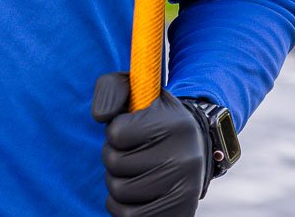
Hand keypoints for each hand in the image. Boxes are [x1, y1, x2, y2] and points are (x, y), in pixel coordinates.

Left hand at [91, 72, 207, 216]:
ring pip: (119, 190)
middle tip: (130, 151)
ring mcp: (185, 189)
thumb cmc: (155, 117)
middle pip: (115, 163)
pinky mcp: (180, 213)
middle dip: (113, 156)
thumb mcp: (136, 91)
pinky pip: (129, 216)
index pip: (116, 133)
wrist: (193, 145)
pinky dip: (121, 206)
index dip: (114, 131)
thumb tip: (100, 116)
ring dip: (116, 180)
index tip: (129, 129)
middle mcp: (185, 158)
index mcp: (175, 124)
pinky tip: (133, 193)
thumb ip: (111, 91)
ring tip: (132, 170)